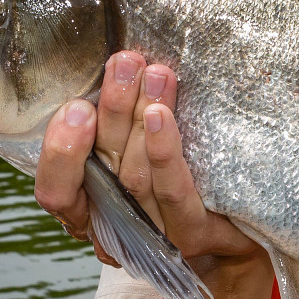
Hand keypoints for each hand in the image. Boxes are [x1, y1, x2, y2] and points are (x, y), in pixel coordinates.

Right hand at [33, 50, 258, 268]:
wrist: (242, 235)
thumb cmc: (184, 186)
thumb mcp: (139, 154)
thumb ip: (120, 126)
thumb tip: (121, 67)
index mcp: (93, 210)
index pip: (57, 191)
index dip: (59, 153)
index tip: (76, 105)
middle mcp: (117, 227)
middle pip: (101, 169)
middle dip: (111, 109)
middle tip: (124, 62)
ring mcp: (155, 234)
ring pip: (135, 174)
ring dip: (138, 116)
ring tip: (153, 74)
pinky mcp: (193, 233)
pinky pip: (173, 191)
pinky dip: (162, 151)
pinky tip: (159, 116)